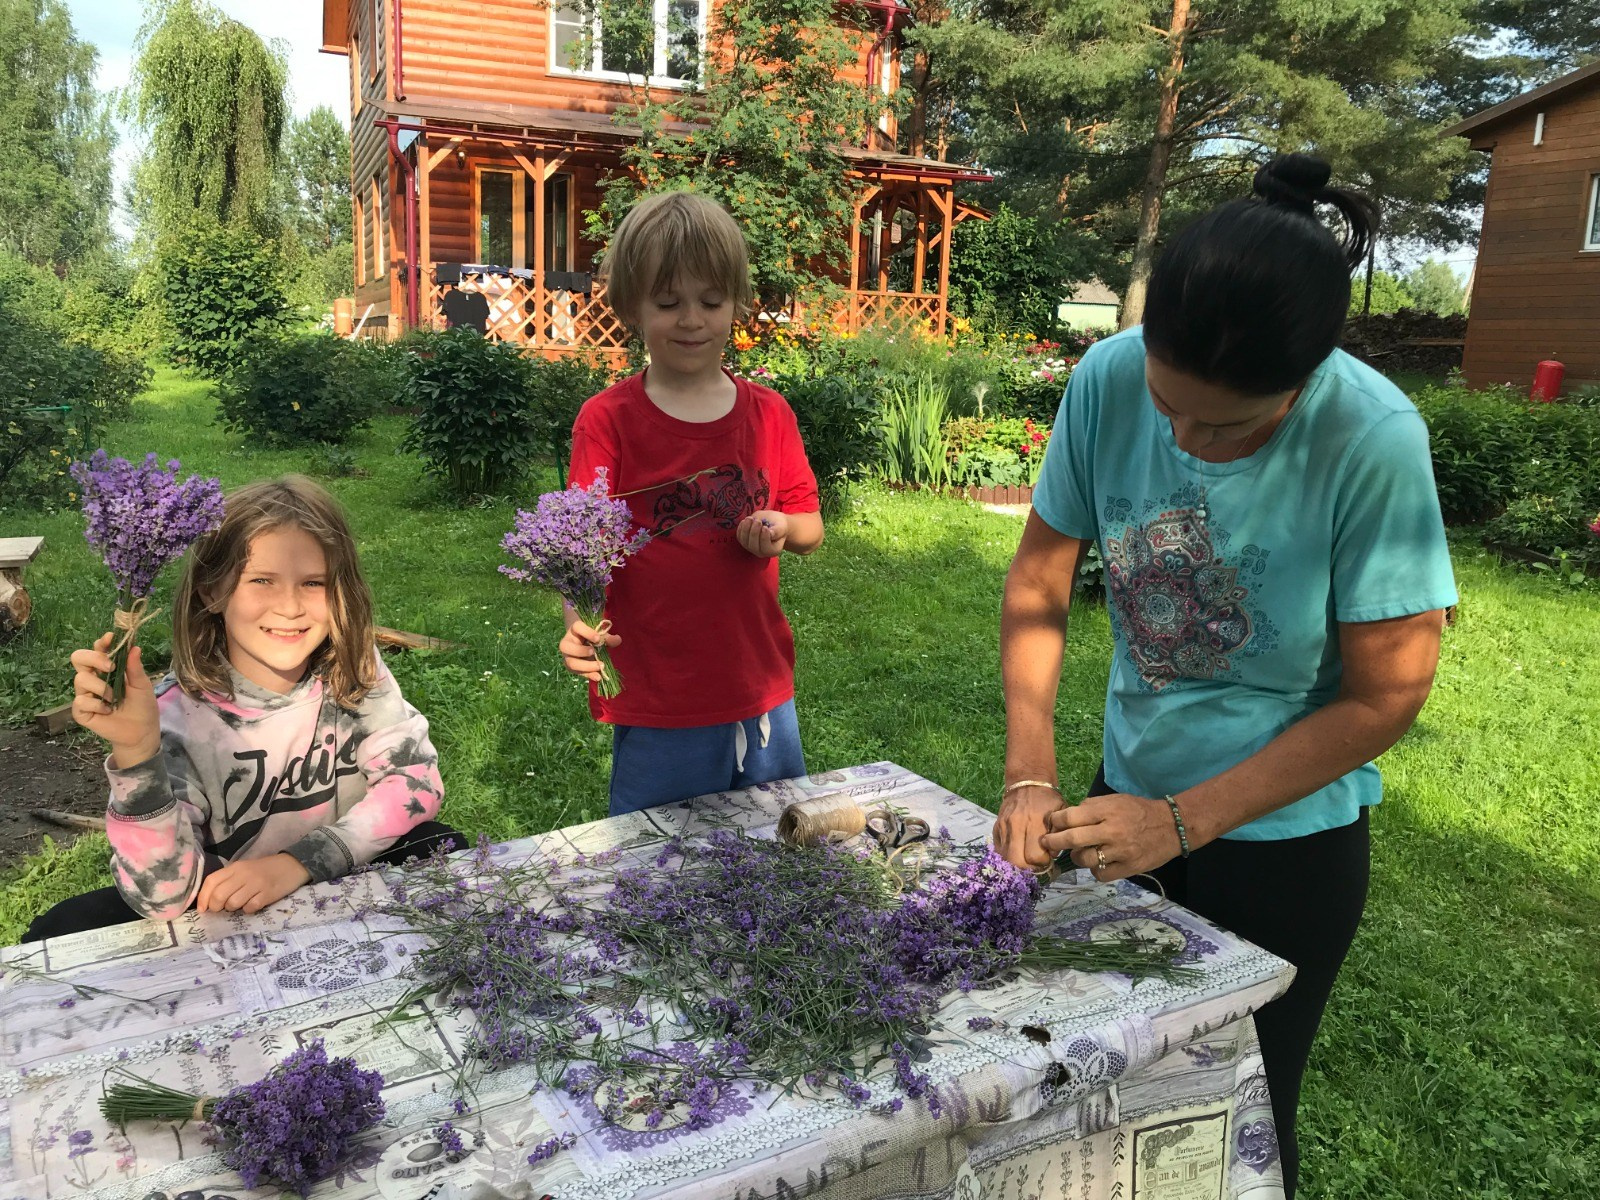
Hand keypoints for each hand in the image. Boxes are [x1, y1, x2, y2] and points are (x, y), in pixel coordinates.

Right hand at [71, 633, 160, 767]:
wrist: (142, 731)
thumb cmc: (142, 705)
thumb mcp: (142, 685)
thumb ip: (135, 667)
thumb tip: (135, 647)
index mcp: (107, 668)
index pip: (97, 649)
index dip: (101, 642)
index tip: (110, 638)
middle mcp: (93, 677)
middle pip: (78, 657)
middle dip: (93, 659)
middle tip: (111, 667)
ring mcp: (85, 694)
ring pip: (80, 679)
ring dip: (101, 687)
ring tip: (114, 698)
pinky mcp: (80, 710)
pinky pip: (81, 701)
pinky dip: (98, 705)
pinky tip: (108, 711)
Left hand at [196, 854, 310, 913]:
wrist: (292, 866)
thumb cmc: (264, 869)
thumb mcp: (244, 869)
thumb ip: (228, 881)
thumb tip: (210, 901)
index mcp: (235, 867)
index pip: (211, 881)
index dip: (203, 898)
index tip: (203, 910)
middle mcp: (244, 874)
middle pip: (219, 895)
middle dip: (216, 907)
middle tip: (221, 910)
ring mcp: (256, 884)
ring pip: (233, 903)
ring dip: (233, 909)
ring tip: (240, 905)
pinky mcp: (268, 894)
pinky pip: (250, 907)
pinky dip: (248, 909)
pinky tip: (253, 904)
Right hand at [558, 618, 620, 683]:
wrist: (585, 644)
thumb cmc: (592, 637)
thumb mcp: (600, 635)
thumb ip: (608, 637)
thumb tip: (617, 639)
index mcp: (575, 630)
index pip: (577, 627)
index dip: (586, 632)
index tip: (598, 638)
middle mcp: (567, 642)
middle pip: (566, 647)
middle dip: (580, 651)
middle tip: (594, 652)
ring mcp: (567, 656)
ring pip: (571, 663)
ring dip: (585, 666)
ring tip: (599, 666)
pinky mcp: (571, 667)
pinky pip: (577, 673)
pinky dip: (588, 675)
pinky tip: (598, 677)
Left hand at [736, 510, 787, 556]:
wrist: (773, 522)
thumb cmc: (779, 524)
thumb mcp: (782, 526)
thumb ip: (777, 531)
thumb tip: (770, 533)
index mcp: (773, 550)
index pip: (766, 548)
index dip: (764, 538)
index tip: (765, 527)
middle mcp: (761, 552)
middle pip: (753, 546)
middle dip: (754, 533)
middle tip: (757, 521)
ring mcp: (751, 548)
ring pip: (744, 541)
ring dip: (745, 529)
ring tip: (750, 518)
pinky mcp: (744, 541)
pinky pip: (739, 537)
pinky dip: (741, 528)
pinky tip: (746, 520)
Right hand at [992, 784, 1062, 872]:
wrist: (1027, 782)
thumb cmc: (1048, 800)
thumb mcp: (1060, 814)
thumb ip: (1059, 835)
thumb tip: (1052, 855)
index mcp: (1034, 823)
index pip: (1034, 856)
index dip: (1042, 863)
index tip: (1048, 859)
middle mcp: (1015, 826)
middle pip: (1016, 861)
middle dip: (1028, 868)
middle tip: (1036, 863)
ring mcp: (1003, 827)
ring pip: (1005, 858)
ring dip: (1017, 864)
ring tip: (1027, 859)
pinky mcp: (996, 827)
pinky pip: (998, 850)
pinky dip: (1007, 856)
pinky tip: (1017, 852)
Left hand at [1040, 792, 1184, 881]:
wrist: (1172, 826)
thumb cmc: (1139, 810)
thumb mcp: (1115, 800)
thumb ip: (1091, 807)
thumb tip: (1066, 817)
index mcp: (1107, 811)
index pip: (1071, 817)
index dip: (1056, 821)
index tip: (1051, 824)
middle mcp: (1112, 831)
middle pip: (1072, 839)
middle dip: (1054, 842)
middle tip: (1046, 843)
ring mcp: (1120, 851)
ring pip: (1085, 859)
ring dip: (1077, 857)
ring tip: (1080, 853)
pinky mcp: (1129, 868)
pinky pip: (1101, 875)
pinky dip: (1096, 870)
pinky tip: (1099, 863)